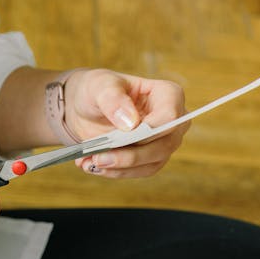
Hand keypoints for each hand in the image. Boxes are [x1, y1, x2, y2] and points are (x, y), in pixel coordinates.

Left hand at [64, 69, 188, 177]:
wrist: (87, 108)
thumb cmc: (98, 89)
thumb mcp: (100, 86)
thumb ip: (113, 100)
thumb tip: (130, 123)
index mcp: (168, 94)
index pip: (170, 115)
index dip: (149, 129)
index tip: (121, 135)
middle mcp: (172, 121)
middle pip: (164, 144)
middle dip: (130, 155)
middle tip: (99, 158)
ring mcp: (164, 142)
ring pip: (152, 163)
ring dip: (120, 167)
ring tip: (91, 162)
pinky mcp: (151, 159)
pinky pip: (139, 171)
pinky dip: (115, 171)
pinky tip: (93, 166)